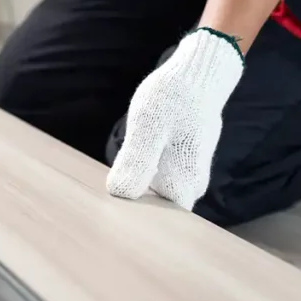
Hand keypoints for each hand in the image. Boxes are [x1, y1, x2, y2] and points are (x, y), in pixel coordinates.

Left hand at [106, 28, 243, 210]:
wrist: (199, 74)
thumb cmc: (175, 97)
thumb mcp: (149, 125)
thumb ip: (137, 161)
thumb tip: (120, 194)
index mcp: (183, 184)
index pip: (158, 226)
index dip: (133, 225)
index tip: (108, 220)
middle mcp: (188, 187)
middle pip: (155, 214)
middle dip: (130, 212)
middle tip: (100, 206)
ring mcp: (185, 177)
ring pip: (155, 196)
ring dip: (134, 194)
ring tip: (108, 191)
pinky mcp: (179, 165)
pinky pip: (157, 182)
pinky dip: (141, 179)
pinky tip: (124, 172)